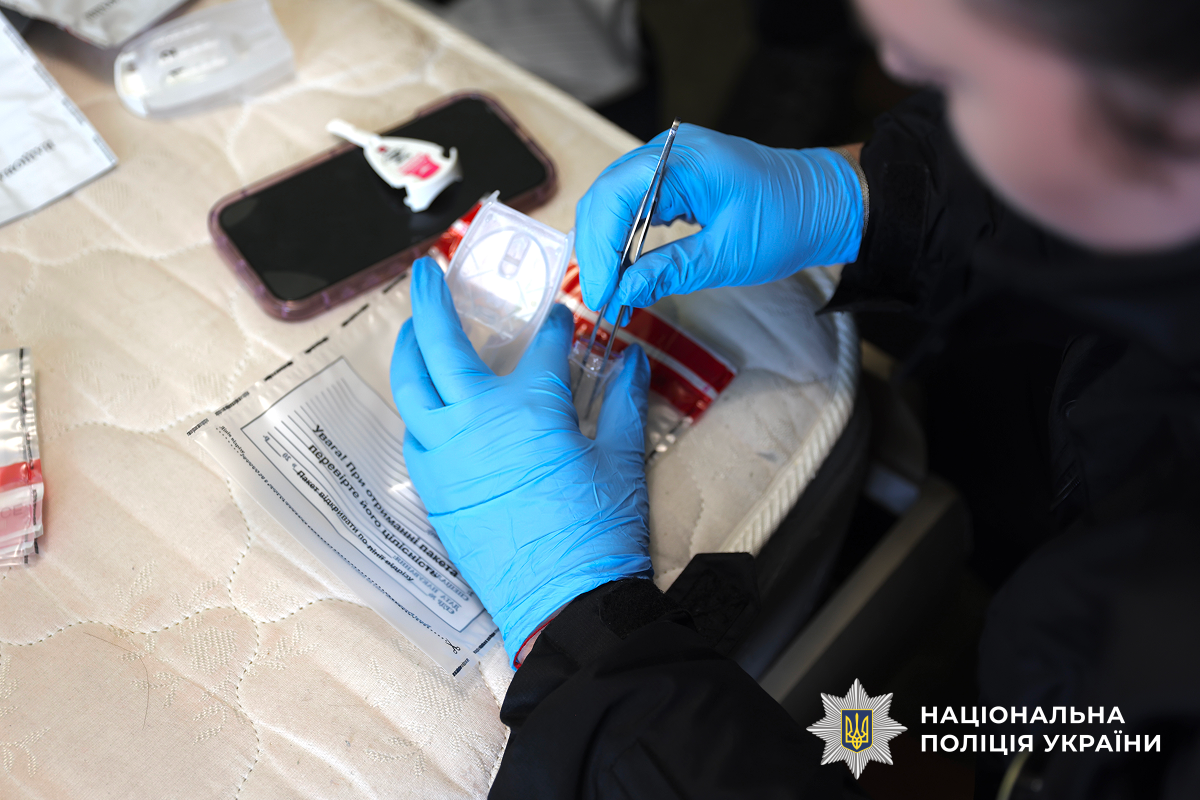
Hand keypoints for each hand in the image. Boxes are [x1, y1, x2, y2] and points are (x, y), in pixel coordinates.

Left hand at [391, 257, 652, 663]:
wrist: (565, 602)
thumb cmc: (599, 531)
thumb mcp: (623, 460)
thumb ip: (625, 403)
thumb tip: (633, 362)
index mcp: (529, 407)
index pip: (541, 347)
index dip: (554, 327)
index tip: (561, 317)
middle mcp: (475, 420)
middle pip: (440, 343)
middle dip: (432, 300)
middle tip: (427, 272)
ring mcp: (445, 454)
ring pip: (410, 385)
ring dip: (410, 348)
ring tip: (414, 328)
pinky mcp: (433, 487)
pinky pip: (415, 432)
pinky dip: (418, 405)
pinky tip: (430, 401)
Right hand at [575, 125, 864, 317]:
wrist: (824, 202)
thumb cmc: (789, 221)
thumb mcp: (730, 256)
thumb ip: (671, 271)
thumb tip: (623, 292)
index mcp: (688, 162)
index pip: (616, 198)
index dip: (600, 250)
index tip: (601, 294)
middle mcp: (671, 151)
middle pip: (605, 196)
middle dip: (596, 250)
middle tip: (601, 298)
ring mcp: (670, 159)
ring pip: (612, 198)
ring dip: (604, 244)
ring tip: (608, 288)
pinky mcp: (674, 175)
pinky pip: (631, 200)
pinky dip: (621, 234)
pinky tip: (622, 265)